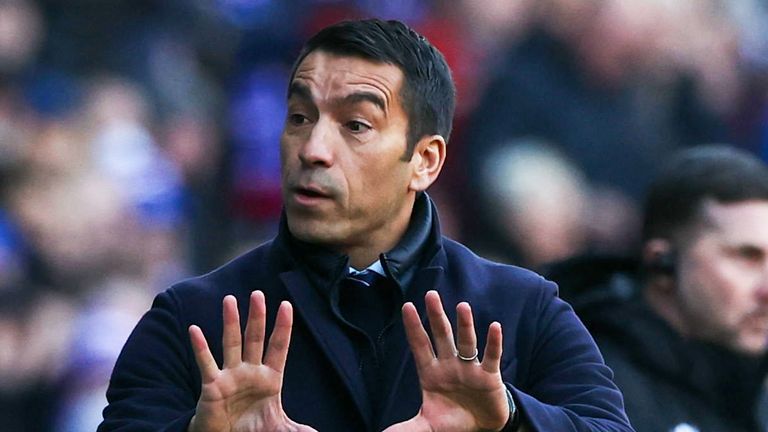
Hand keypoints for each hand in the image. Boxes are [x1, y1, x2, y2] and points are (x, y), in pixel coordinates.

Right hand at [187, 291, 316, 431]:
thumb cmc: (253, 430)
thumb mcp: (280, 429)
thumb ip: (297, 430)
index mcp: (270, 378)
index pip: (278, 347)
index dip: (283, 327)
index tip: (286, 305)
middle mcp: (250, 371)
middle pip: (255, 338)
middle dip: (257, 317)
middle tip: (258, 294)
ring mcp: (230, 376)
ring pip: (231, 343)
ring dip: (231, 322)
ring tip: (229, 300)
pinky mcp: (212, 386)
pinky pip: (206, 364)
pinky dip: (200, 347)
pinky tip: (195, 329)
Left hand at [384, 291, 509, 431]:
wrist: (480, 428)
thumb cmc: (451, 420)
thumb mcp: (427, 426)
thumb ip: (407, 429)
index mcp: (431, 373)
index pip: (420, 346)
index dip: (413, 328)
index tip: (406, 306)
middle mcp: (449, 365)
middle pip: (441, 336)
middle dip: (436, 317)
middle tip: (430, 294)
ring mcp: (469, 368)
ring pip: (466, 342)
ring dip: (465, 325)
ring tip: (462, 306)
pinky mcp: (489, 376)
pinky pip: (491, 356)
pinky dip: (493, 342)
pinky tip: (494, 326)